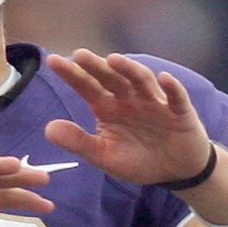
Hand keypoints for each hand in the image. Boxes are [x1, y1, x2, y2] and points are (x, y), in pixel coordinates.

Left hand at [42, 51, 218, 188]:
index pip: (87, 86)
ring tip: (114, 60)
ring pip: (141, 81)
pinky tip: (164, 78)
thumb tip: (48, 129)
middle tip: (80, 55)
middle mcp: (129, 99)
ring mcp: (154, 102)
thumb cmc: (138, 159)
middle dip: (96, 66)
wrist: (175, 171)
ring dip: (129, 70)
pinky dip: (172, 88)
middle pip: (111, 78)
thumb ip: (79, 142)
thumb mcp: (104, 156)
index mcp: (108, 107)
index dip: (71, 74)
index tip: (53, 61)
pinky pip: (176, 97)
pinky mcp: (179, 111)